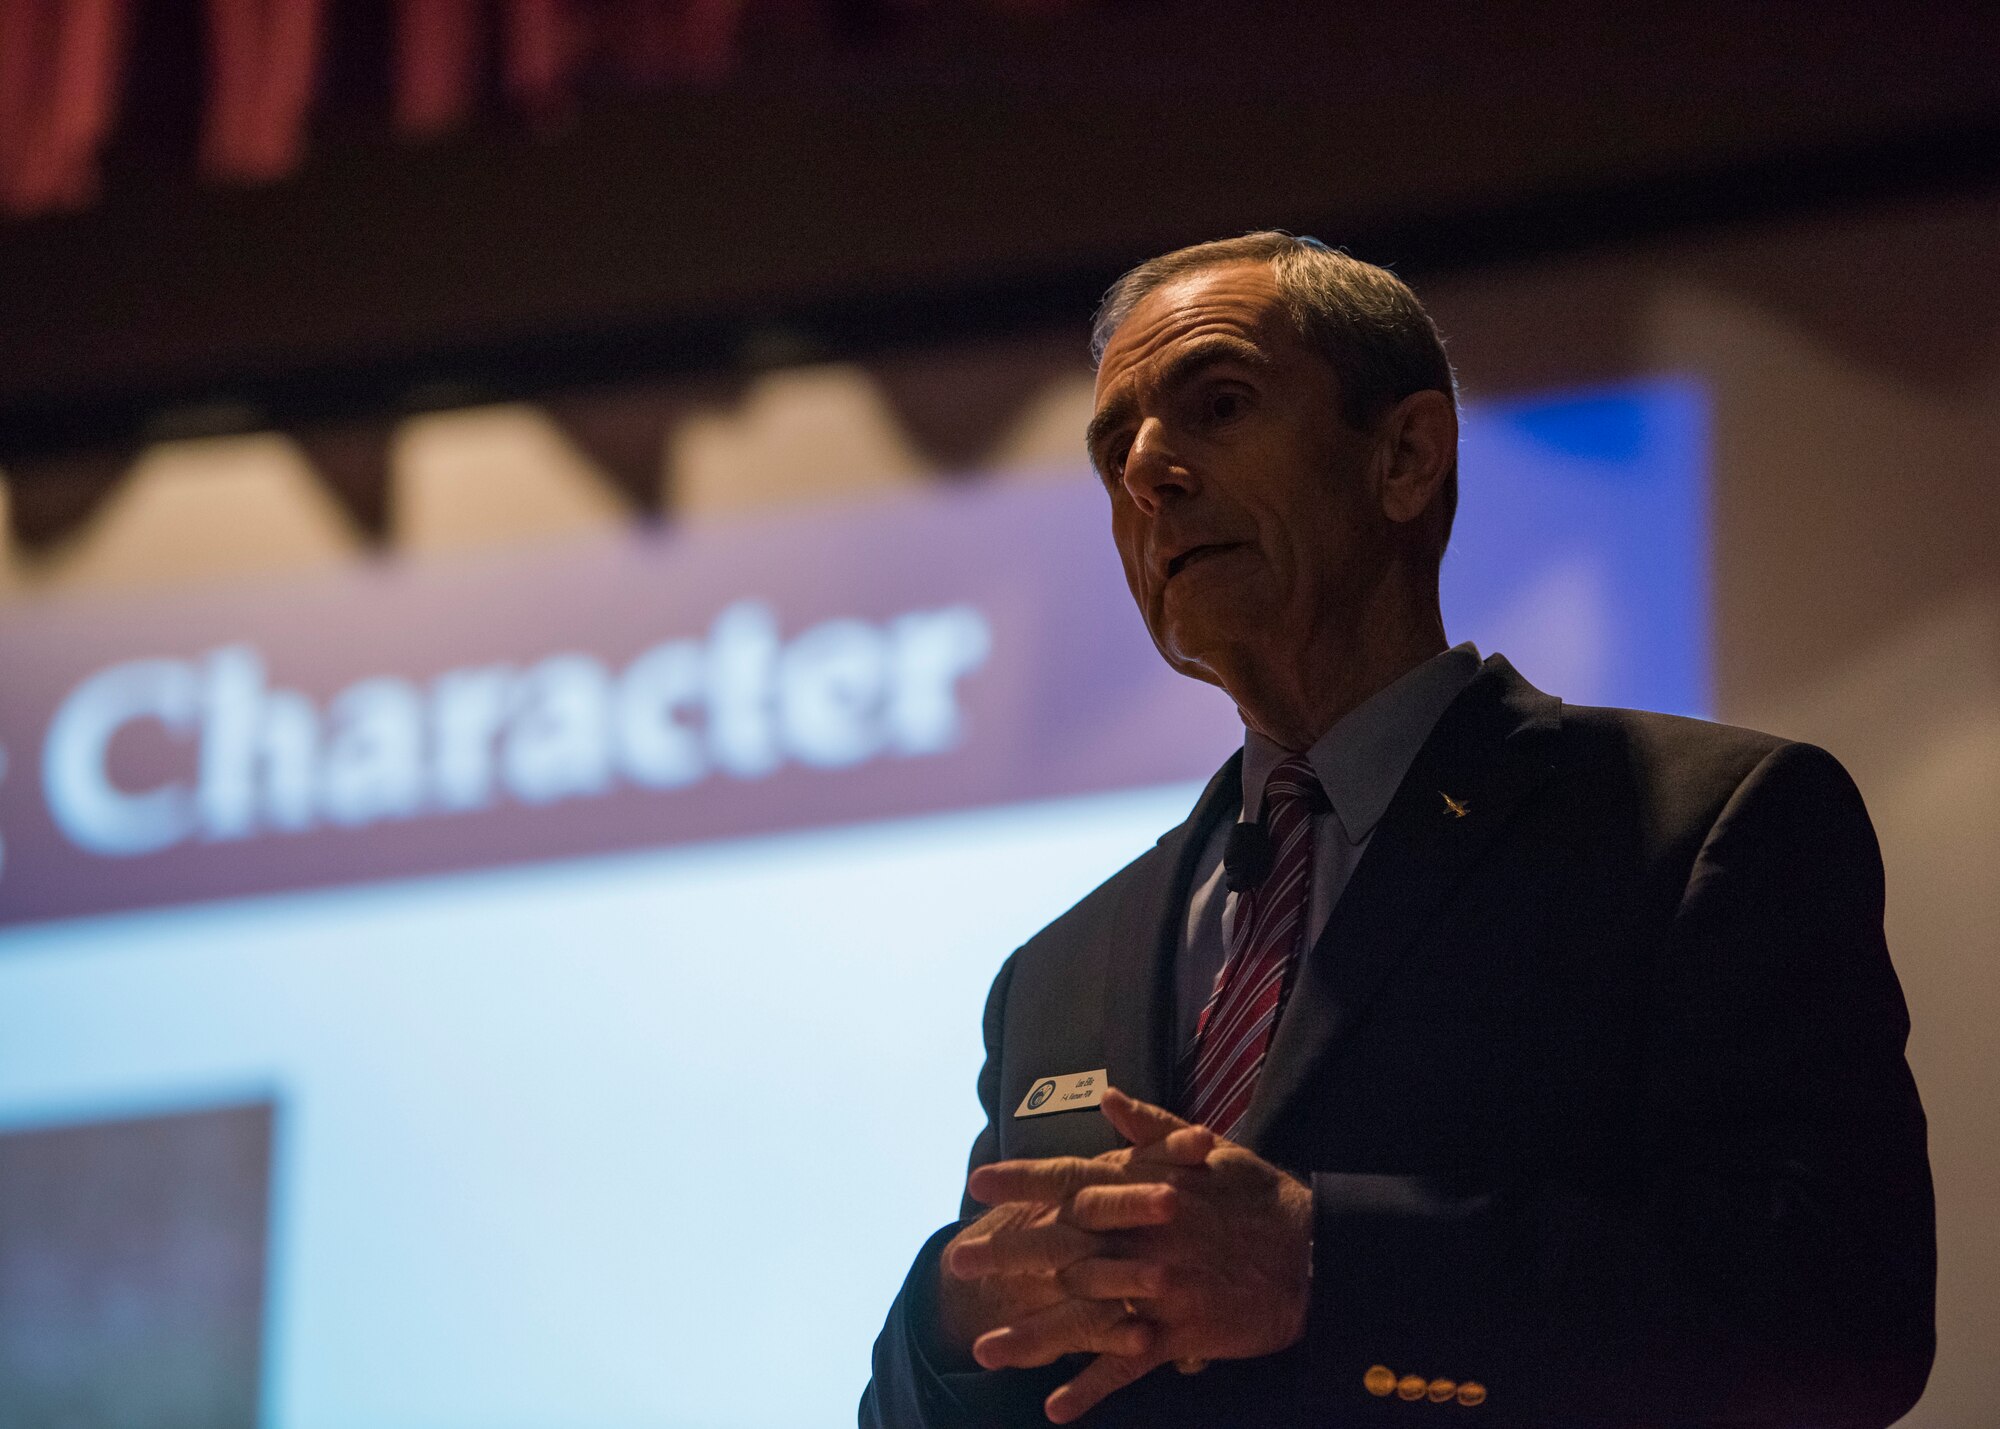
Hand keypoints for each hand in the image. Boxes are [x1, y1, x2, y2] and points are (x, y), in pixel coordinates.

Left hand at [964, 1088, 1312, 1423]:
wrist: (1313, 1253)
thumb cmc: (1257, 1197)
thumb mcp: (1207, 1149)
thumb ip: (1151, 1127)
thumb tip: (1107, 1097)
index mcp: (1145, 1189)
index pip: (1070, 1180)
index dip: (1022, 1181)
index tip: (977, 1183)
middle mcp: (1142, 1238)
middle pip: (1062, 1246)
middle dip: (1007, 1254)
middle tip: (958, 1260)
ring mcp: (1157, 1290)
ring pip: (1082, 1313)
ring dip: (1032, 1335)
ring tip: (984, 1350)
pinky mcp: (1178, 1334)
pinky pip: (1126, 1365)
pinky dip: (1091, 1388)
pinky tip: (1056, 1406)